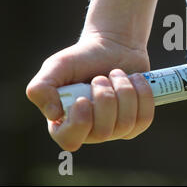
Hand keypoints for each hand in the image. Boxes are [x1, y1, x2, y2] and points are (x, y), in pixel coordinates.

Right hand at [26, 33, 154, 150]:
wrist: (114, 47)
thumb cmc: (83, 58)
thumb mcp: (56, 66)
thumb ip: (41, 88)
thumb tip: (54, 115)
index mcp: (65, 123)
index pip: (70, 140)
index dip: (79, 123)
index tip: (83, 99)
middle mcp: (90, 132)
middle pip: (104, 131)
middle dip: (106, 97)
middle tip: (101, 77)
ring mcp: (116, 130)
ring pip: (126, 123)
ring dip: (124, 91)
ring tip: (117, 74)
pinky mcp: (137, 122)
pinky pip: (144, 118)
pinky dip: (142, 94)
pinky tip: (134, 79)